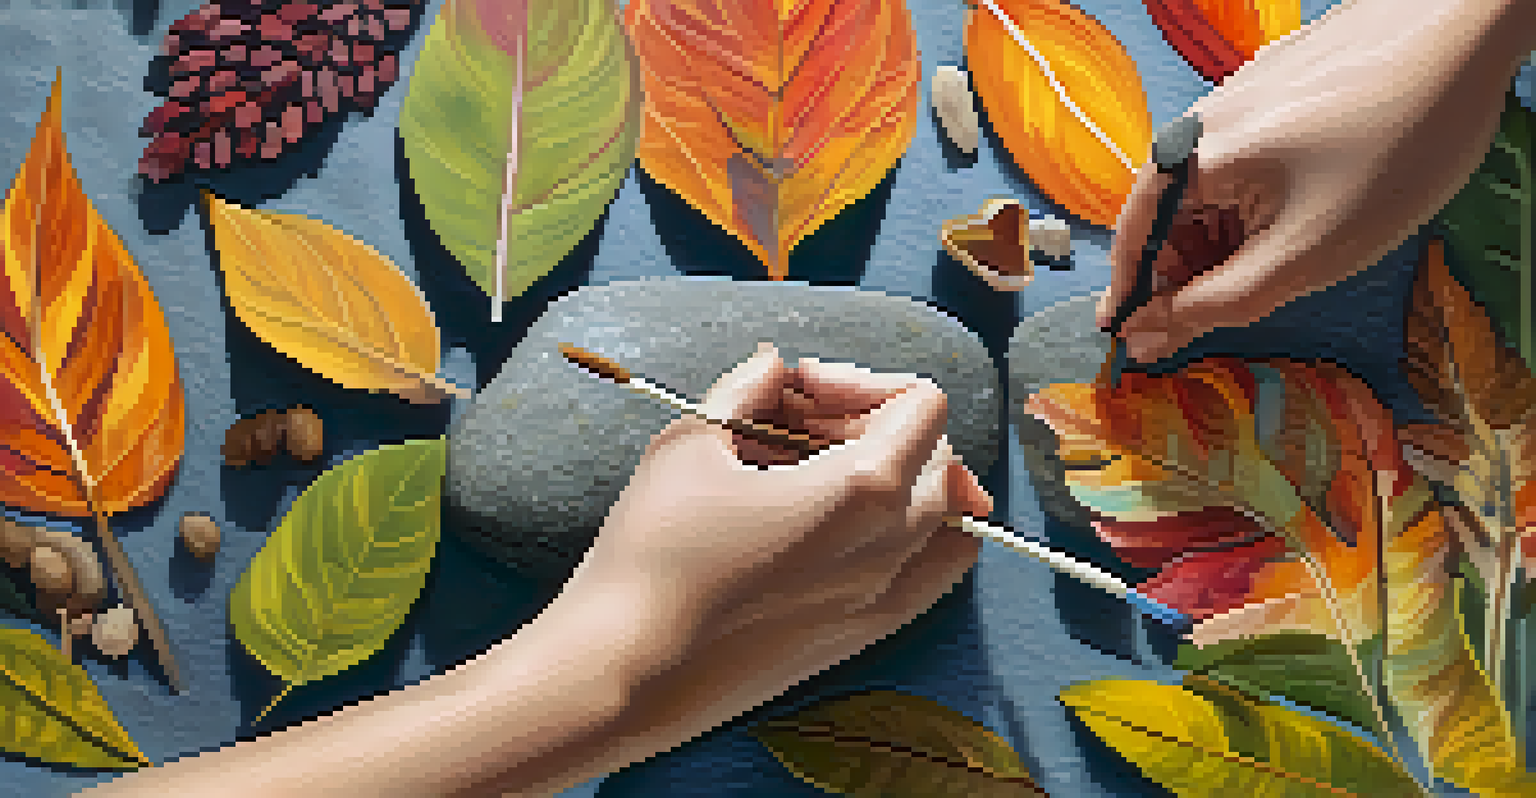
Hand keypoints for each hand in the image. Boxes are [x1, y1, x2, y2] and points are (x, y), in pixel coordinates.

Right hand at [573, 341, 991, 745]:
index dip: (863, 381)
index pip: (922, 404)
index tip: (800, 392)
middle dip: (874, 424)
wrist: (626, 669)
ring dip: (898, 478)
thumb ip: (749, 387)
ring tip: (822, 474)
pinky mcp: (865, 636)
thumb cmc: (652, 550)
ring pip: (941, 515)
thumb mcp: (693, 440)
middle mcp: (894, 546)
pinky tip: (839, 527)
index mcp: (865, 489)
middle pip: (935, 455)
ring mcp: (887, 598)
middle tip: (795, 426)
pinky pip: (930, 572)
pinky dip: (910, 535)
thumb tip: (774, 366)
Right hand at [1096, 0, 1535, 363]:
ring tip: (1282, 260)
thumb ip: (1214, 304)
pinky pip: (1241, 160)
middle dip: (1187, 272)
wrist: (1464, 41)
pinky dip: (1255, 201)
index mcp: (1188, 163)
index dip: (1133, 302)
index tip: (1140, 349)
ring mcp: (1236, 100)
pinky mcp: (1274, 87)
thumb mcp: (1300, 257)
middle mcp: (1197, 125)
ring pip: (1209, 191)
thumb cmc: (1390, 155)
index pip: (1132, 246)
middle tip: (1230, 313)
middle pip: (1168, 218)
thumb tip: (1143, 336)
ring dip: (1226, 239)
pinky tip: (1305, 211)